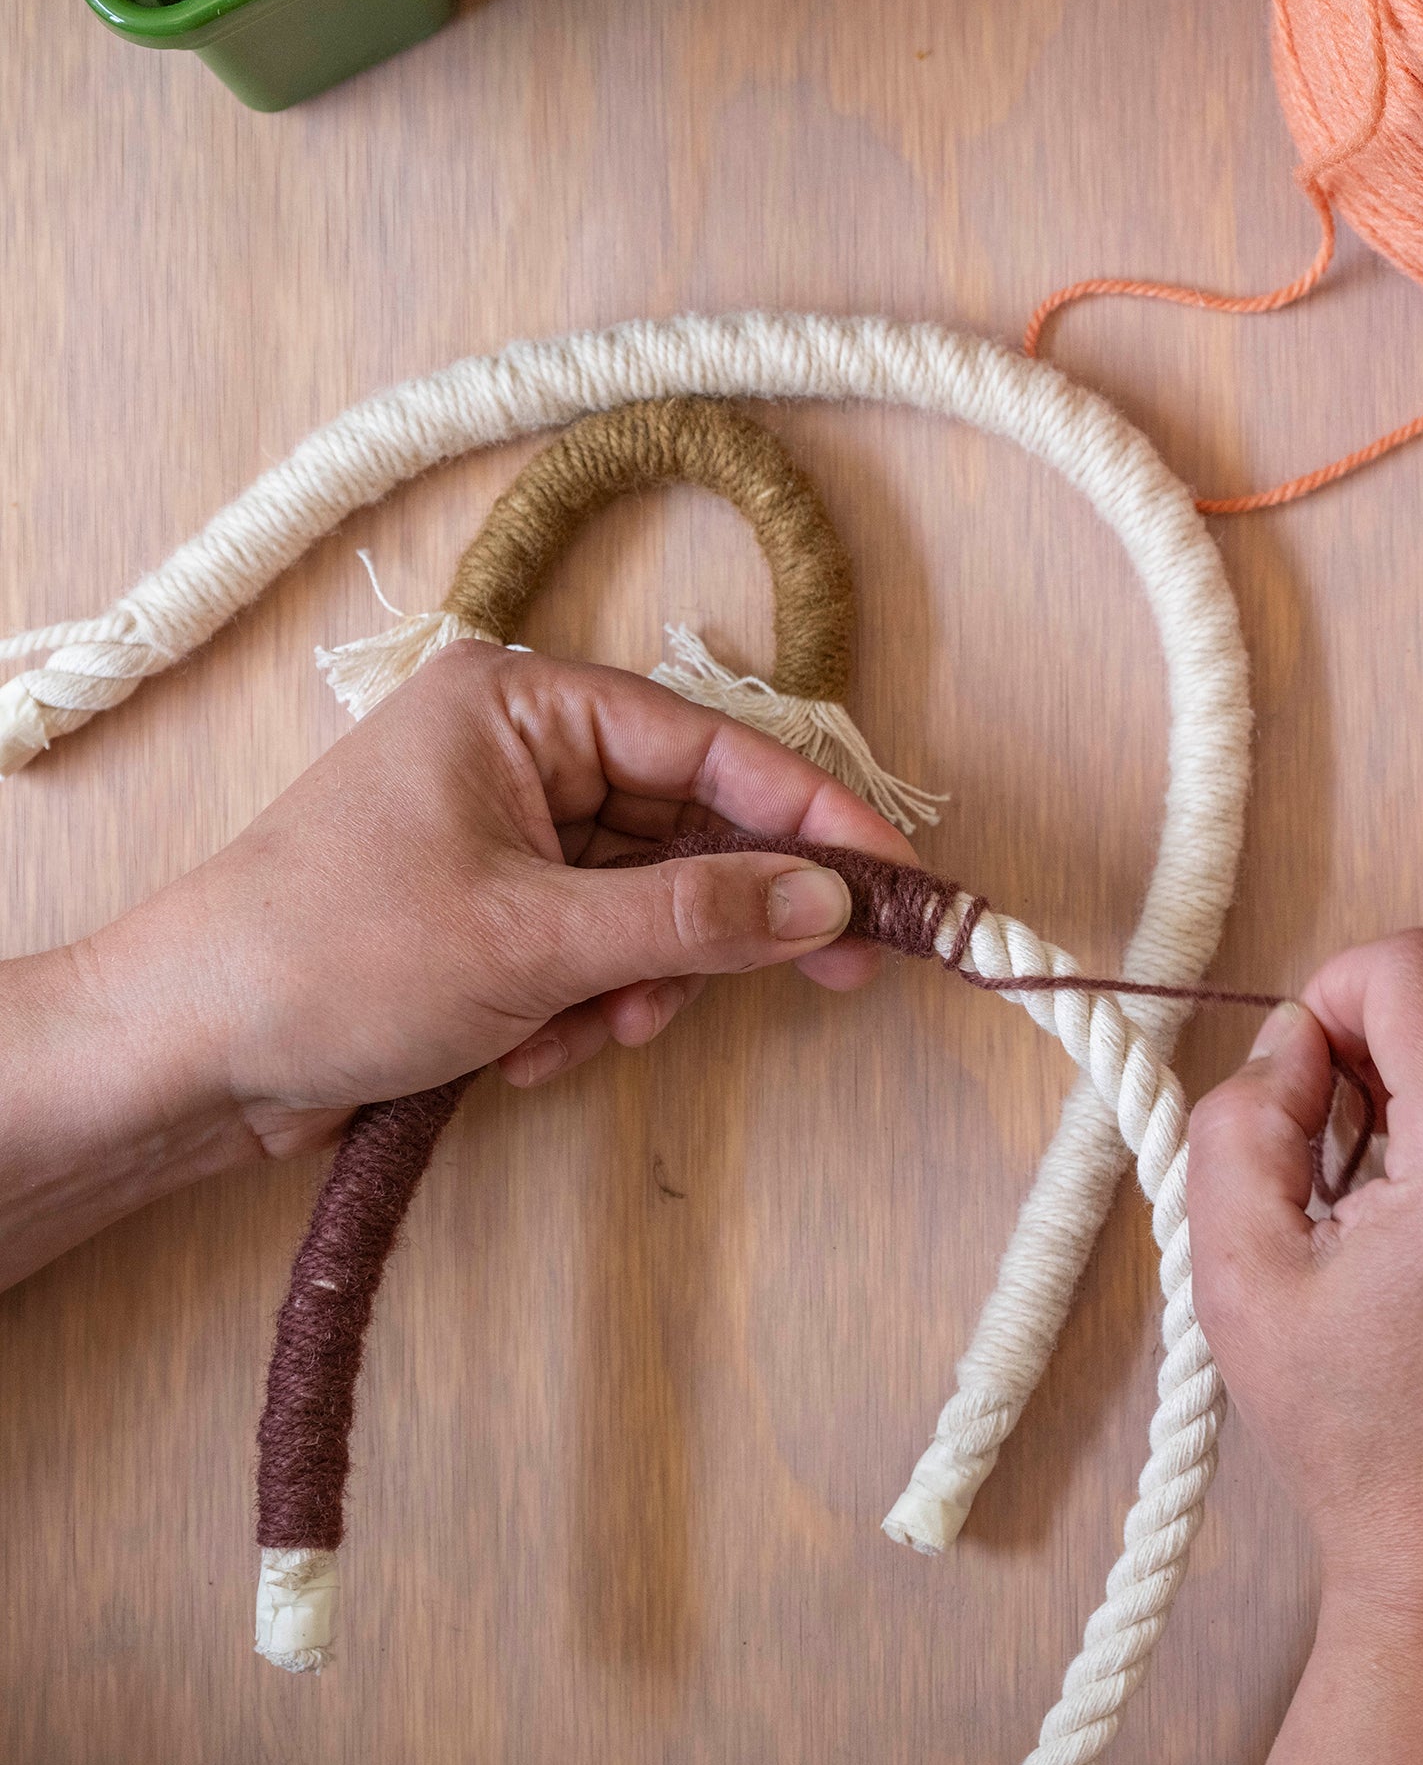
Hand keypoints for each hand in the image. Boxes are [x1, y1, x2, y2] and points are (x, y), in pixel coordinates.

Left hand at [0, 637, 915, 1297]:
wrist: (181, 1057)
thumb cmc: (331, 960)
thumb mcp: (533, 942)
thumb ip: (695, 917)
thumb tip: (830, 903)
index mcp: (520, 706)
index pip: (709, 747)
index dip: (814, 814)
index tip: (898, 877)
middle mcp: (522, 753)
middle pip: (691, 827)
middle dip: (718, 923)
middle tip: (834, 978)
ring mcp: (508, 834)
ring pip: (651, 902)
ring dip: (640, 983)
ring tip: (583, 1035)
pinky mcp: (495, 910)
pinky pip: (599, 948)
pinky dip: (589, 1006)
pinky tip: (526, 1052)